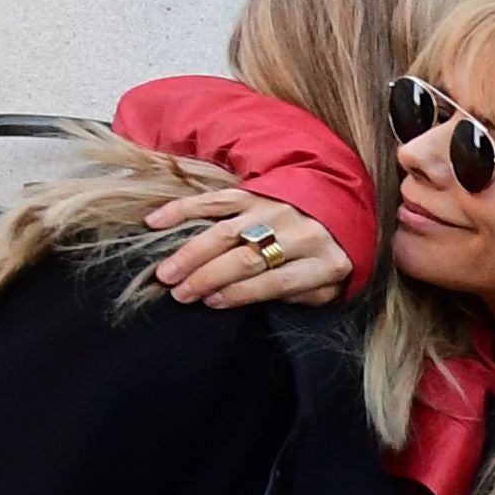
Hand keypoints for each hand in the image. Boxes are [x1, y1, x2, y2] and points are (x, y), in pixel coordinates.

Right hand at [135, 187, 354, 311]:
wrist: (338, 205)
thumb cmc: (325, 257)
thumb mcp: (330, 286)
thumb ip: (304, 296)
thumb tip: (262, 298)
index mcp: (325, 261)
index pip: (276, 280)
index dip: (241, 293)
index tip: (211, 302)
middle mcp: (300, 231)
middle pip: (246, 257)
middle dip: (208, 277)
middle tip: (178, 293)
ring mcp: (274, 208)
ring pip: (225, 231)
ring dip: (191, 252)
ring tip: (166, 273)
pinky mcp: (253, 192)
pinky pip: (213, 201)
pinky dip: (182, 210)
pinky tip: (156, 223)